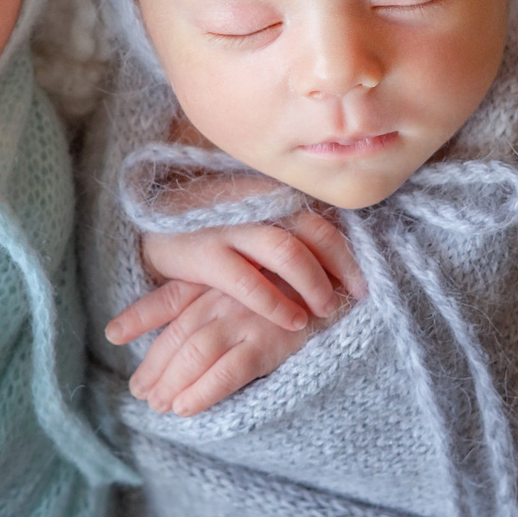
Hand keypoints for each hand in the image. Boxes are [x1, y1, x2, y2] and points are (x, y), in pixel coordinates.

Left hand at [110, 284, 317, 416]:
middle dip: (154, 366)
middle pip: (177, 335)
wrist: (347, 290)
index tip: (113, 333)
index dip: (139, 316)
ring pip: (194, 354)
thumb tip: (197, 329)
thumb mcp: (259, 282)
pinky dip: (202, 392)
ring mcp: (247, 317)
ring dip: (171, 383)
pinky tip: (185, 408)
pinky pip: (226, 372)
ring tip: (159, 405)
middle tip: (141, 391)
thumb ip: (226, 295)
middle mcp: (227, 296)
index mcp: (221, 279)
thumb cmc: (304, 290)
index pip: (170, 297)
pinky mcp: (269, 341)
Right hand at [123, 210, 363, 334]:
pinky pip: (250, 282)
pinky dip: (276, 303)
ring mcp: (231, 227)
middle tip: (351, 299)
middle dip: (338, 271)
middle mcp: (257, 205)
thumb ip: (287, 229)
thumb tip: (335, 261)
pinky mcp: (206, 254)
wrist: (155, 220)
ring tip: (324, 311)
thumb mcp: (254, 217)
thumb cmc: (215, 224)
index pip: (323, 223)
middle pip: (313, 235)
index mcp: (273, 196)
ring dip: (313, 285)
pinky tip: (292, 320)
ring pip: (287, 253)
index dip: (347, 256)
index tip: (362, 284)